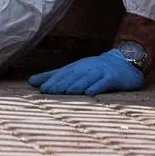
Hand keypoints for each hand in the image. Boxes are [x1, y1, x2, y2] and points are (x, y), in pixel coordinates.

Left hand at [29, 48, 144, 94]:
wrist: (123, 62)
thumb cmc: (93, 69)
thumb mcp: (73, 71)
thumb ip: (53, 76)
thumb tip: (31, 82)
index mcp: (75, 67)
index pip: (62, 74)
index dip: (52, 81)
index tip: (42, 89)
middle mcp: (86, 68)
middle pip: (72, 76)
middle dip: (61, 83)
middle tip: (50, 91)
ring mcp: (100, 72)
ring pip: (87, 78)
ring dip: (76, 85)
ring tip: (67, 92)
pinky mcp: (113, 78)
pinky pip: (104, 82)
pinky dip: (97, 87)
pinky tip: (90, 93)